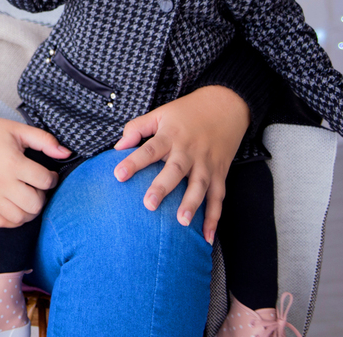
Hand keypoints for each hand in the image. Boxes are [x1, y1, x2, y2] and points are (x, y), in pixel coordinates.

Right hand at [0, 115, 71, 228]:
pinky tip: (16, 206)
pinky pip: (2, 223)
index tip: (48, 173)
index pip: (44, 180)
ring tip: (28, 196)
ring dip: (30, 210)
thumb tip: (66, 153)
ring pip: (20, 218)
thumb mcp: (17, 129)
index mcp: (12, 163)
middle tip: (38, 185)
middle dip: (42, 195)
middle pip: (34, 204)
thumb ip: (44, 141)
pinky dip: (14, 220)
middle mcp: (2, 184)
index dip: (52, 177)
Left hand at [112, 85, 249, 243]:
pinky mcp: (220, 173)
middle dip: (163, 187)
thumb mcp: (160, 113)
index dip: (134, 162)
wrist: (225, 106)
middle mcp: (189, 151)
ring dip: (192, 204)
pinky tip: (208, 237)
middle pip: (175, 170)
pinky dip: (215, 218)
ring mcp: (206, 163)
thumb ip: (137, 128)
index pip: (149, 149)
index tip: (118, 175)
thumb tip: (118, 147)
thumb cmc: (187, 112)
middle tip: (149, 204)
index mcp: (170, 135)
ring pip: (200, 186)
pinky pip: (218, 198)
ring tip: (182, 222)